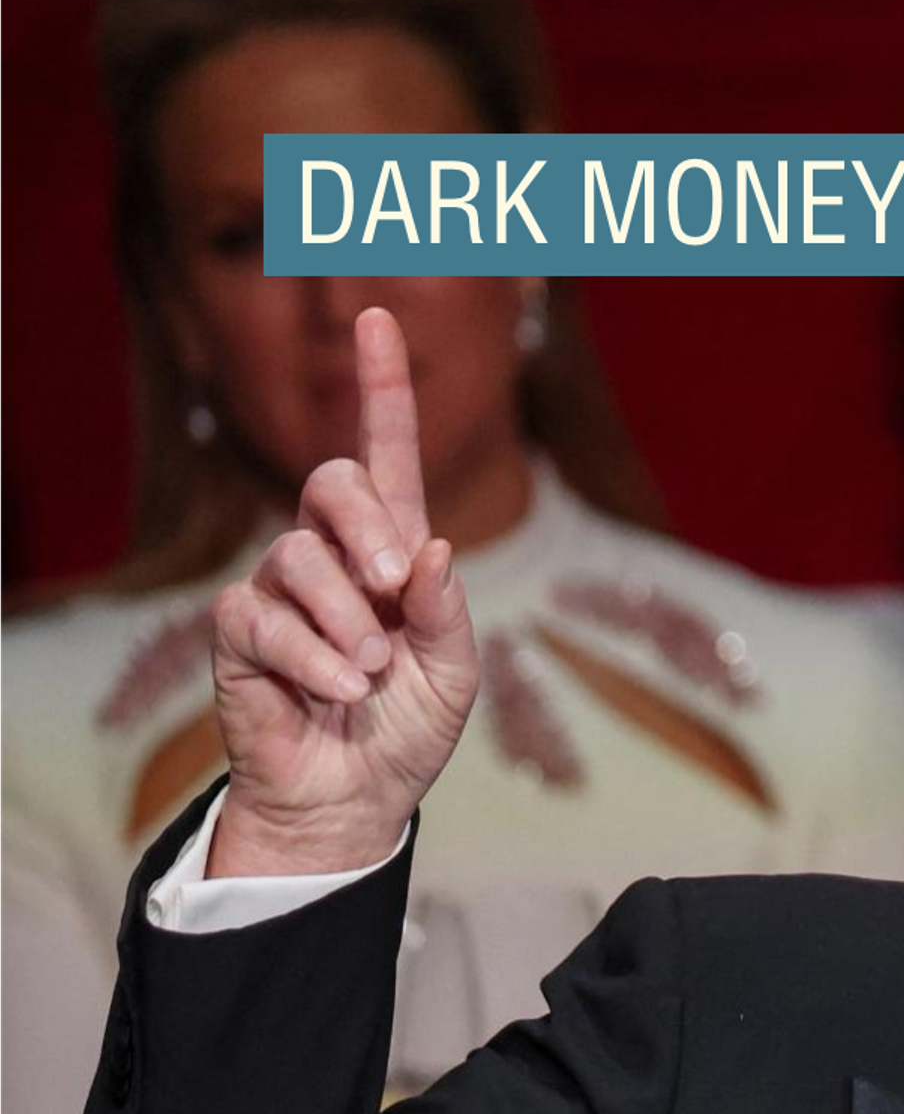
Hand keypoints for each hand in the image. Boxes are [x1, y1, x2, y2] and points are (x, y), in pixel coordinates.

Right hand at [207, 309, 478, 876]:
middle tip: (396, 587)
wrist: (358, 797)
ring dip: (347, 619)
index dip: (381, 386)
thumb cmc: (409, 727)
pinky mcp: (238, 632)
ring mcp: (280, 588)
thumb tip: (435, 545)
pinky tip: (337, 687)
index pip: (384, 452)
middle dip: (367, 525)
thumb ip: (449, 609)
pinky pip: (263, 617)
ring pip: (298, 556)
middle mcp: (333, 555)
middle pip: (332, 482)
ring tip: (371, 672)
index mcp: (395, 550)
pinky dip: (312, 656)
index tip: (377, 317)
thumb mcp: (454, 671)